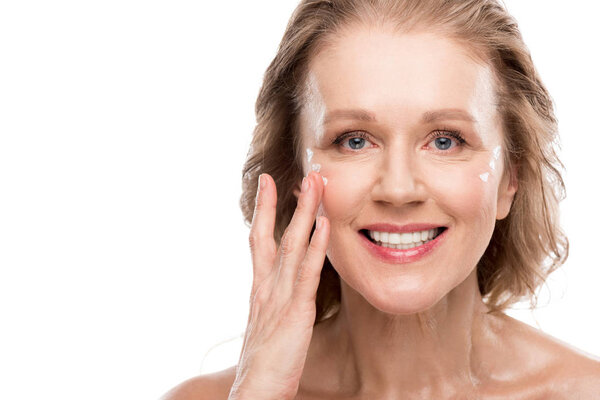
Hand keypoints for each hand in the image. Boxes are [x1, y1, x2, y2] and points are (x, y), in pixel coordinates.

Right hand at [228, 172, 329, 399]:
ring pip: (293, 245)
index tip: (267, 182)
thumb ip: (274, 302)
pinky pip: (308, 273)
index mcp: (260, 288)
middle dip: (288, 201)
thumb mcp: (267, 325)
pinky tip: (324, 224)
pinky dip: (316, 246)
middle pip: (276, 234)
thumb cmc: (264, 363)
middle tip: (302, 172)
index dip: (263, 209)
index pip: (259, 239)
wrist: (255, 391)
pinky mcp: (295, 311)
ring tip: (315, 183)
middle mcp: (266, 286)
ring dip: (305, 212)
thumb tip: (282, 289)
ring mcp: (280, 296)